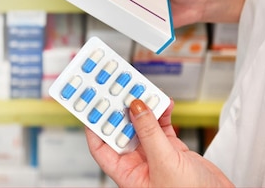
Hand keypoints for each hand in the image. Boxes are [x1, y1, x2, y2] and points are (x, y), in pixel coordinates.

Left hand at [85, 99, 233, 186]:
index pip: (100, 146)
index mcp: (127, 174)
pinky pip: (162, 127)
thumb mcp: (165, 164)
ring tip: (142, 90)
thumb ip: (149, 134)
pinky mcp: (172, 152)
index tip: (92, 103)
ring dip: (143, 108)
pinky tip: (164, 102)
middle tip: (119, 88)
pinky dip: (163, 114)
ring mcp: (155, 157)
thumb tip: (135, 108)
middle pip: (121, 132)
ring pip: (142, 126)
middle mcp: (138, 165)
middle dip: (120, 110)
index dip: (94, 125)